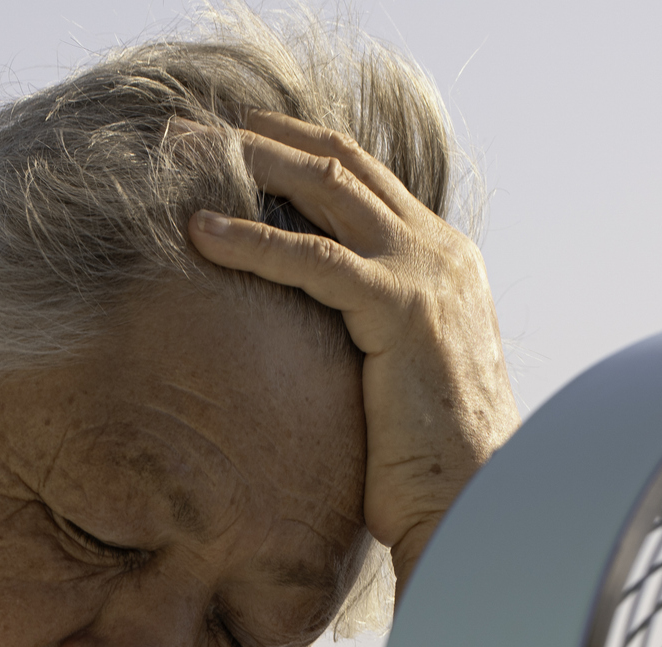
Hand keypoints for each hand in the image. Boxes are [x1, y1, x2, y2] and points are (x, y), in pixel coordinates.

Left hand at [188, 109, 517, 591]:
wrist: (477, 503)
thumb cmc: (430, 464)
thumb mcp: (400, 376)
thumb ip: (368, 334)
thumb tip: (311, 336)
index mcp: (443, 262)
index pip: (365, 180)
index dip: (299, 151)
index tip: (240, 138)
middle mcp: (442, 253)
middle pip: (344, 165)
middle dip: (267, 138)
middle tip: (196, 128)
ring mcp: (427, 274)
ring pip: (328, 190)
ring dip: (253, 163)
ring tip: (185, 153)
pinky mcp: (402, 309)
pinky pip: (312, 259)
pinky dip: (250, 241)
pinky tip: (199, 232)